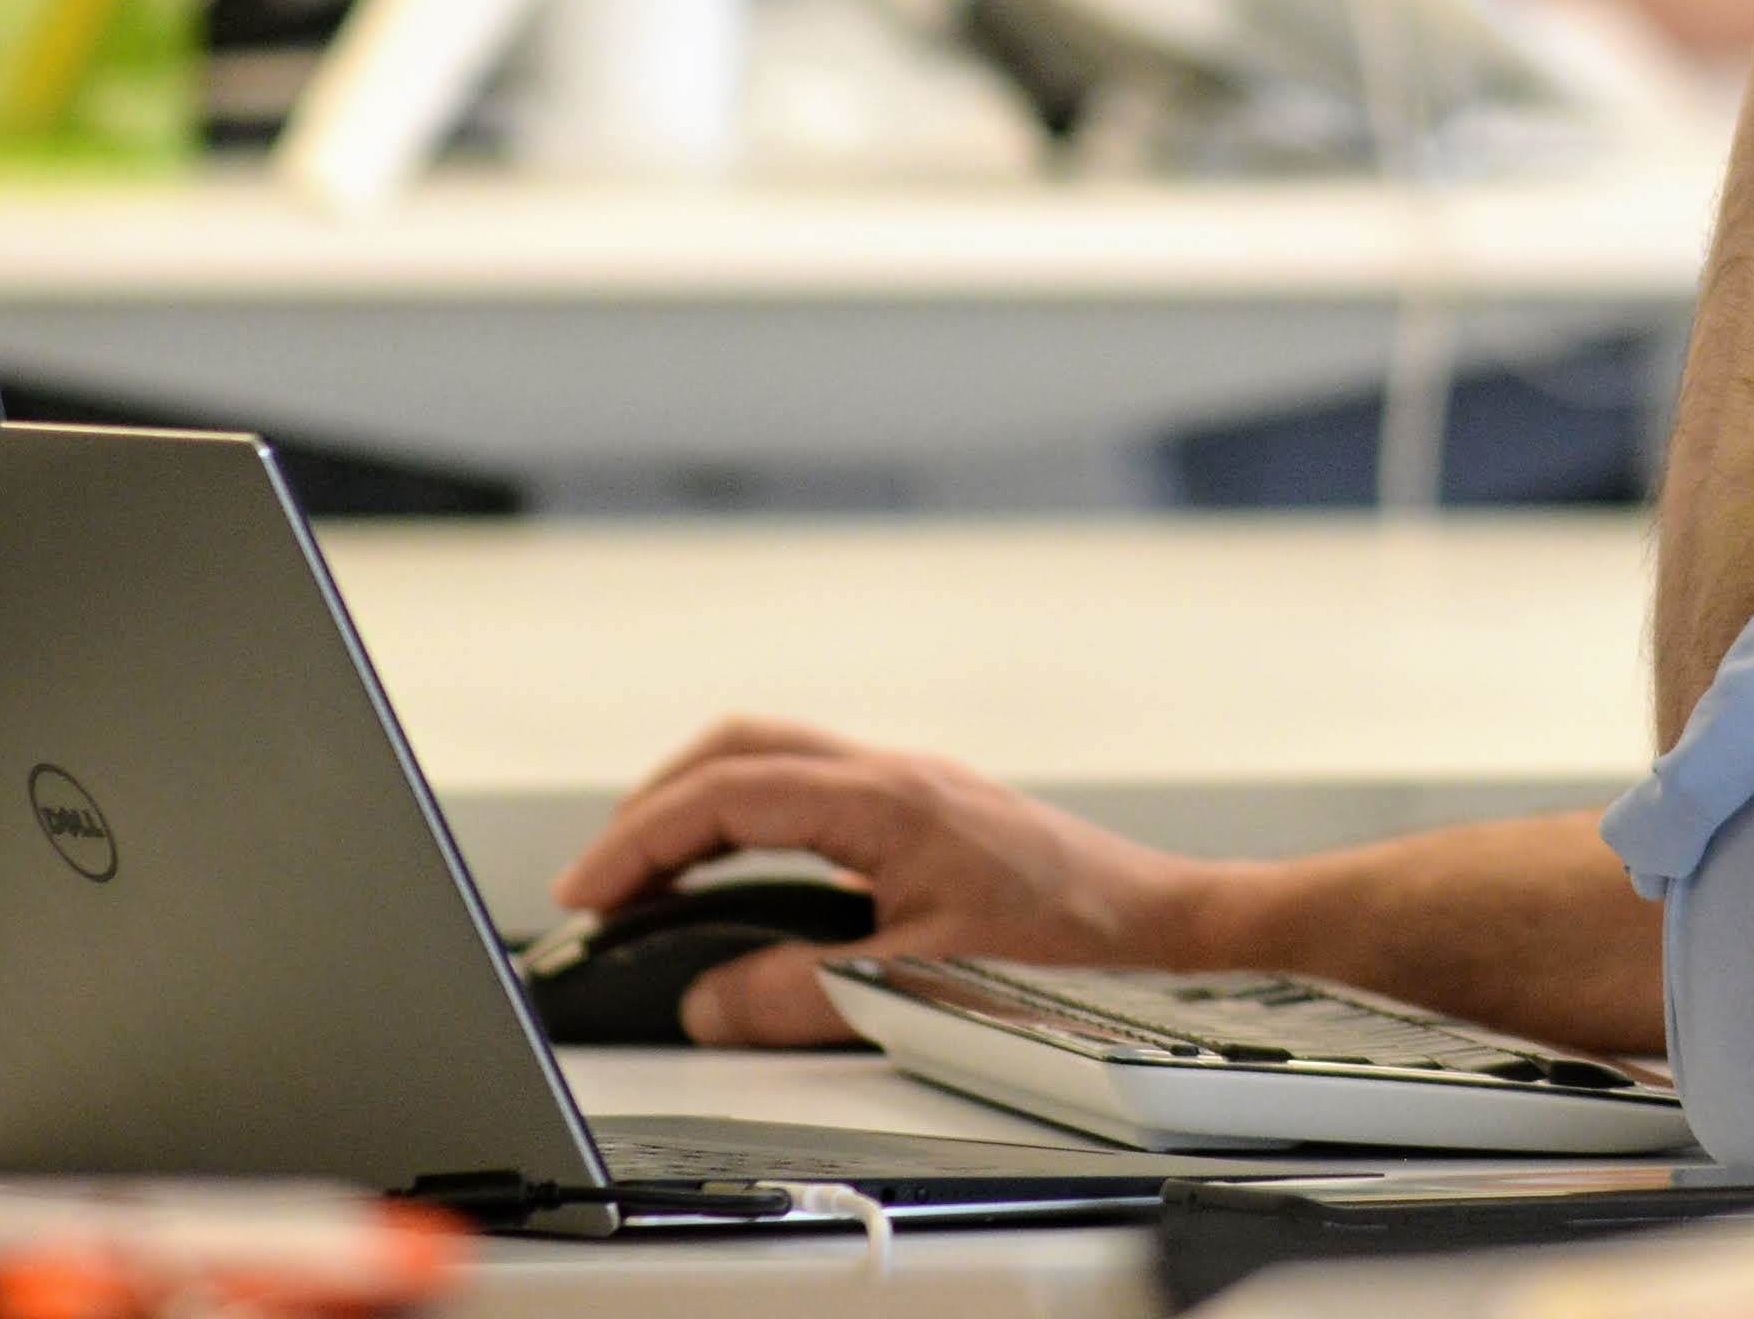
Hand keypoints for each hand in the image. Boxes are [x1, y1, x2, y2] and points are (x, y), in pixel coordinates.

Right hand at [551, 718, 1222, 1046]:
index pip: (726, 795)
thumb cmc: (1070, 948)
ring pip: (777, 763)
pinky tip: (746, 877)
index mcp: (884, 798)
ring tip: (655, 878)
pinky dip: (755, 823)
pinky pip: (814, 792)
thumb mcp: (918, 986)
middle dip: (656, 805)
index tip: (587, 892)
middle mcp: (894, 774)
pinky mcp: (931, 812)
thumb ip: (798, 996)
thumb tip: (707, 1003)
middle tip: (605, 878)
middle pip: (741, 750)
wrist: (1167, 929)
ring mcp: (915, 786)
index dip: (639, 841)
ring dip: (704, 809)